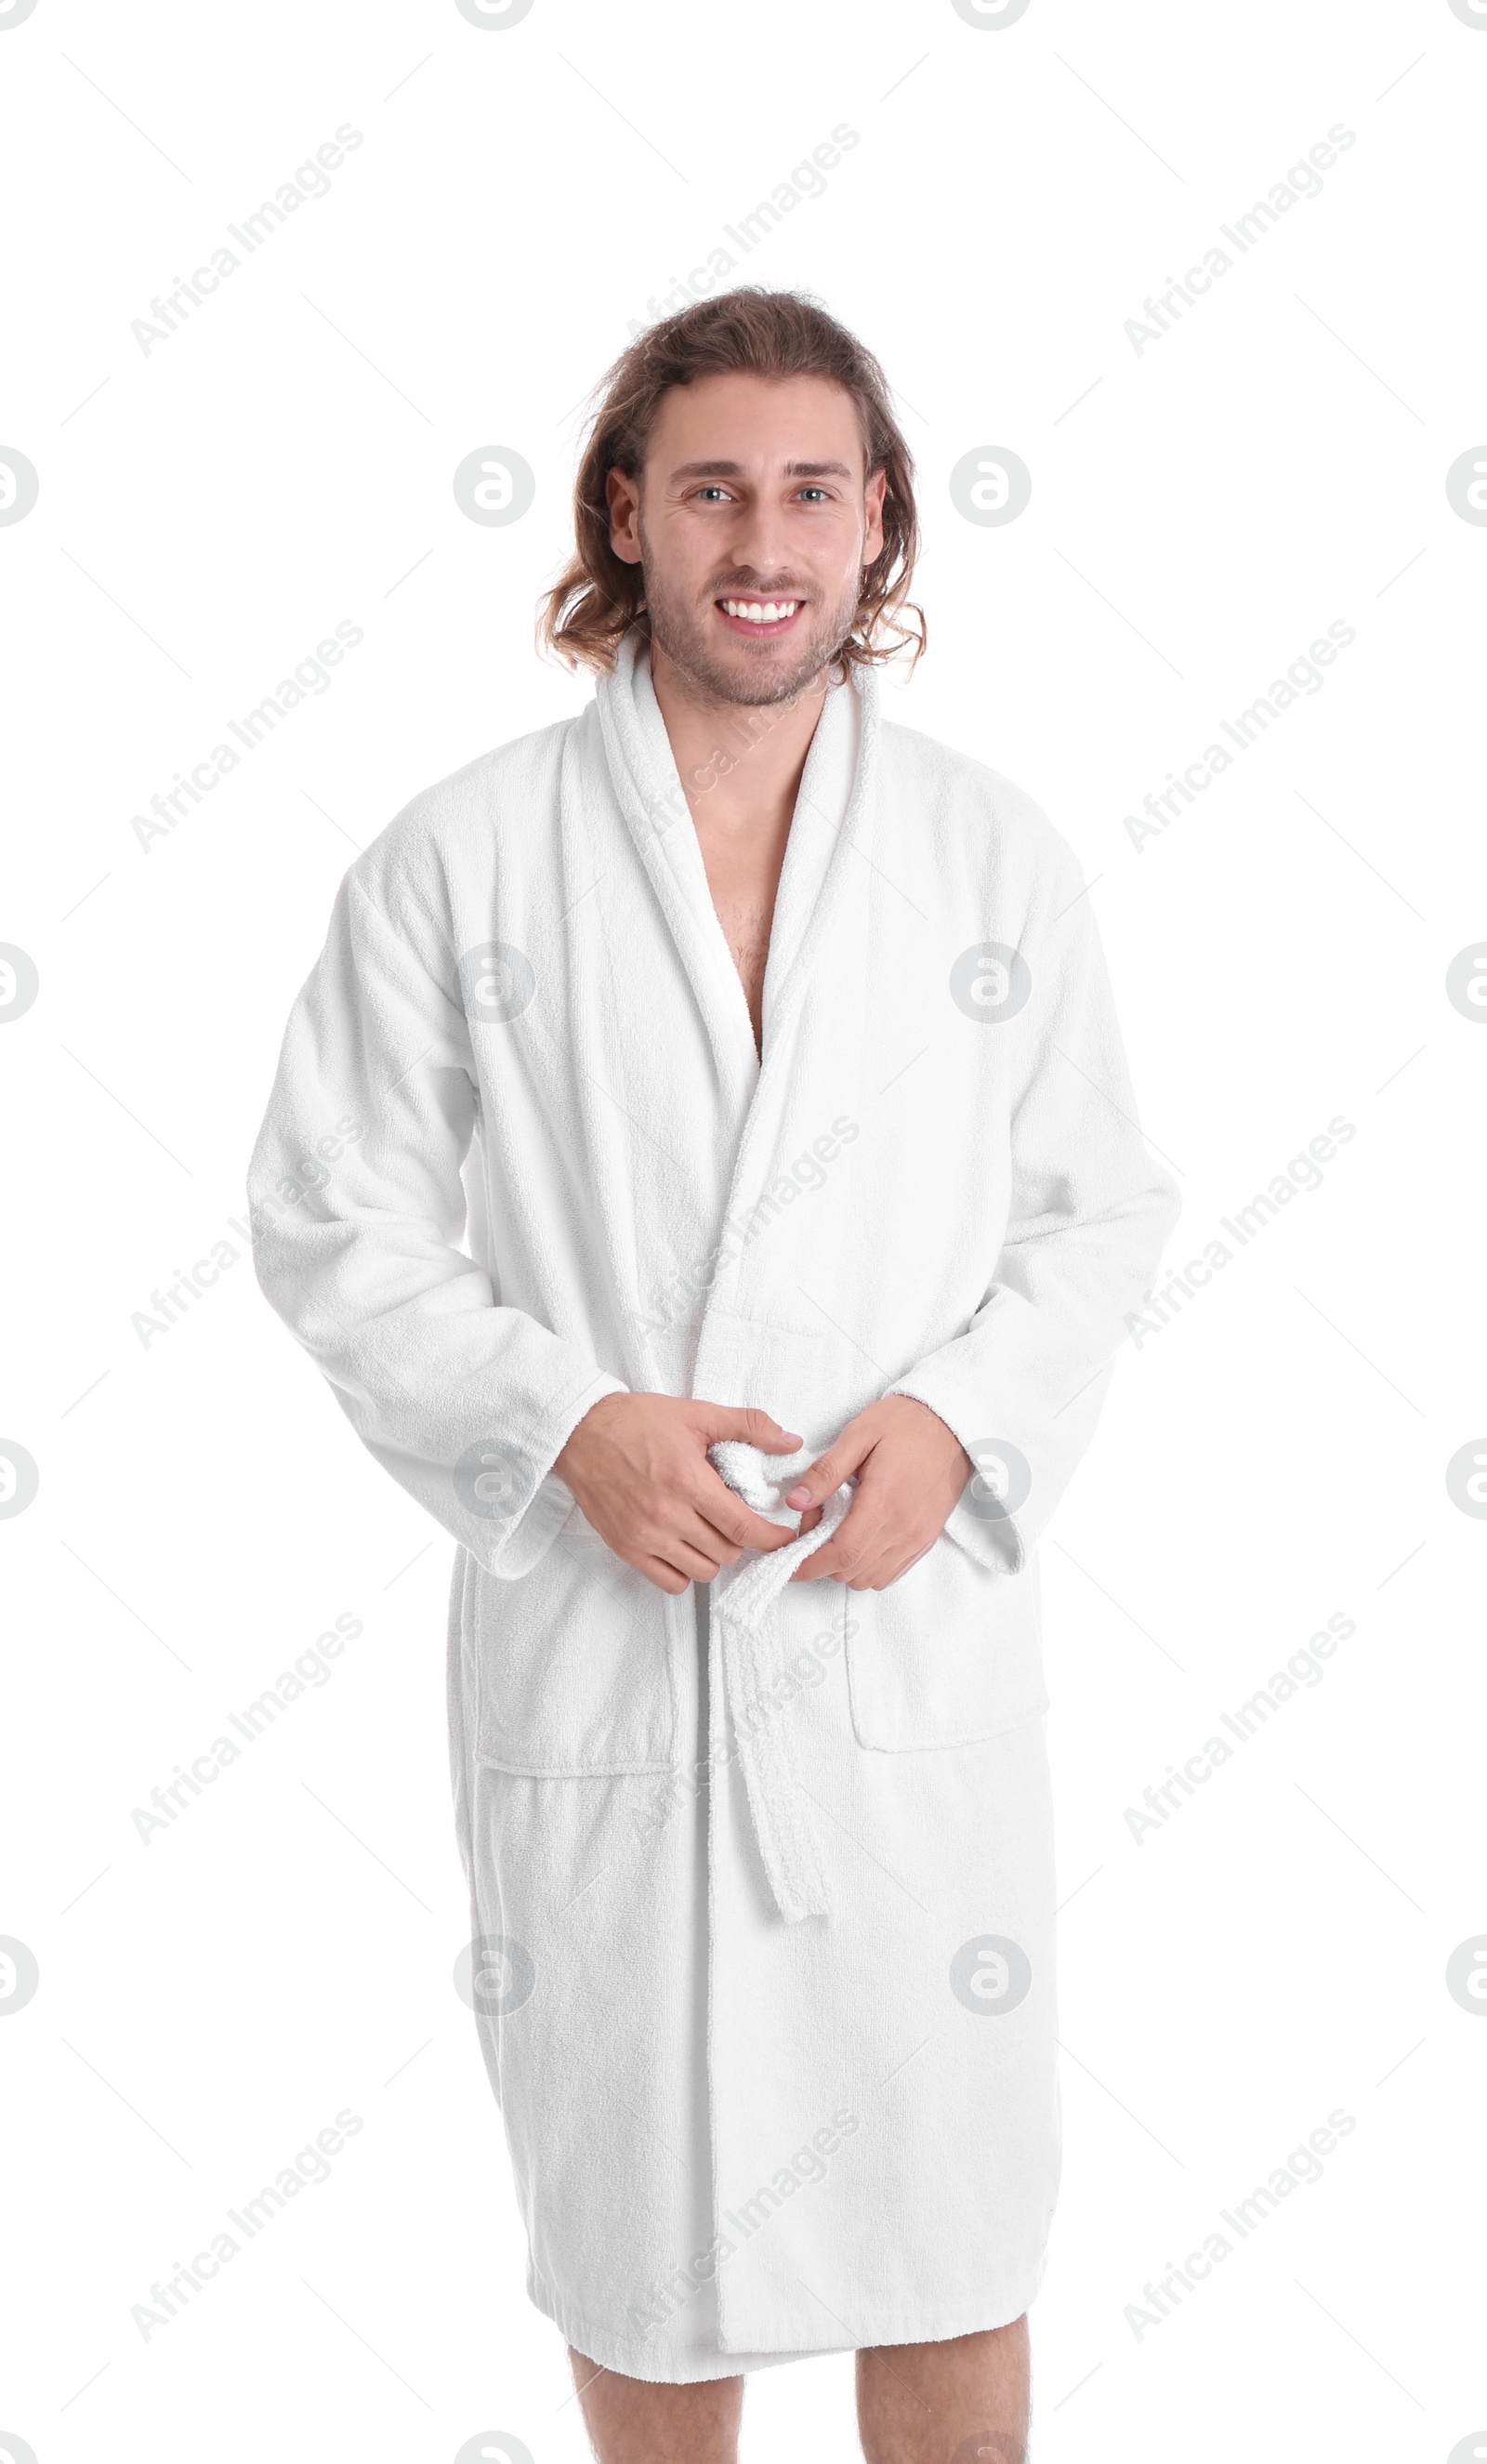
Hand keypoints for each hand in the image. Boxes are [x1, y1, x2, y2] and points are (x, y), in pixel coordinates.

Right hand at [553, 1394, 803, 1594]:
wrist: (580, 1431)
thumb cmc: (637, 1421)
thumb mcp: (697, 1414)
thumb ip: (748, 1426)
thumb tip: (791, 1442)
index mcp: (688, 1481)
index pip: (744, 1528)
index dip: (771, 1538)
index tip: (782, 1536)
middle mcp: (667, 1515)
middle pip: (727, 1552)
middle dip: (740, 1538)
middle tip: (735, 1518)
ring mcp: (644, 1536)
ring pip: (702, 1571)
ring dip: (714, 1556)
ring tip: (709, 1532)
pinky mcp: (625, 1548)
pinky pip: (669, 1582)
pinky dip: (684, 1571)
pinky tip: (684, 1548)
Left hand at [783, 1396, 972, 1591]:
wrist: (951, 1424)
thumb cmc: (904, 1423)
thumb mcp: (858, 1435)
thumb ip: (826, 1472)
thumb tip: (795, 1502)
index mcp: (884, 1500)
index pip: (842, 1553)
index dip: (810, 1564)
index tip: (790, 1559)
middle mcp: (904, 1527)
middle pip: (851, 1571)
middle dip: (821, 1559)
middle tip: (814, 1525)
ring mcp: (918, 1537)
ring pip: (869, 1578)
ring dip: (843, 1566)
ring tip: (837, 1530)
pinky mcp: (926, 1539)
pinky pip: (890, 1573)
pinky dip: (867, 1567)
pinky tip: (859, 1539)